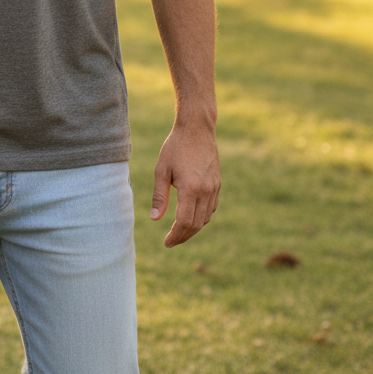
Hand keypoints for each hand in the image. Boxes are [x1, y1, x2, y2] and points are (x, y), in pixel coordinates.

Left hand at [151, 122, 220, 247]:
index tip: (166, 243)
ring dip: (193, 228)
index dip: (175, 236)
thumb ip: (160, 196)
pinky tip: (190, 216)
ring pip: (206, 218)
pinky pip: (211, 208)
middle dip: (183, 236)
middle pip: (196, 224)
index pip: (184, 222)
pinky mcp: (218, 184)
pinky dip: (201, 217)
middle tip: (170, 242)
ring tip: (178, 231)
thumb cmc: (175, 147)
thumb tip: (154, 219)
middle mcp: (206, 191)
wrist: (197, 129)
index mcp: (191, 188)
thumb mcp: (161, 170)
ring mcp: (215, 188)